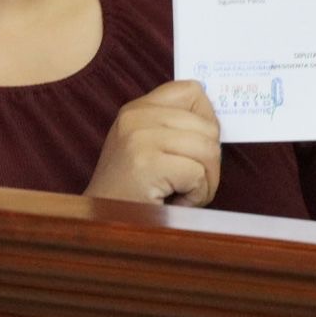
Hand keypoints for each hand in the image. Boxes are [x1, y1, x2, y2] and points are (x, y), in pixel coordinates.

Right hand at [85, 80, 221, 205]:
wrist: (99, 225)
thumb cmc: (131, 193)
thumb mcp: (145, 147)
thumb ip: (174, 127)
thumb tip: (216, 121)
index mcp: (137, 109)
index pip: (192, 91)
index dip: (206, 121)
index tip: (197, 147)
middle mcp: (136, 117)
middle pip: (209, 127)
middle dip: (210, 162)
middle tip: (187, 183)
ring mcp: (139, 138)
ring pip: (209, 150)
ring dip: (205, 182)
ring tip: (180, 194)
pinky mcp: (146, 163)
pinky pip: (199, 174)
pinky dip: (196, 196)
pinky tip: (174, 203)